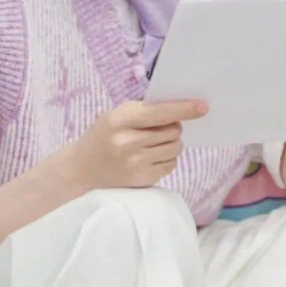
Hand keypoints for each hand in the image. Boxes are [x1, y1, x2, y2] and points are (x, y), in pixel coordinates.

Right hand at [69, 99, 207, 189]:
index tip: (203, 106)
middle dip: (174, 126)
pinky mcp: (143, 180)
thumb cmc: (104, 135)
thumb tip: (181, 108)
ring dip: (172, 142)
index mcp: (120, 120)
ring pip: (176, 147)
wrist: (82, 169)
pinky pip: (171, 164)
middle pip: (173, 131)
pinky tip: (150, 156)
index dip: (184, 109)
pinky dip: (167, 157)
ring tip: (154, 142)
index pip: (160, 112)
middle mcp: (128, 142)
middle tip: (161, 127)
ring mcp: (136, 164)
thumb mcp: (116, 115)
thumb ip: (144, 110)